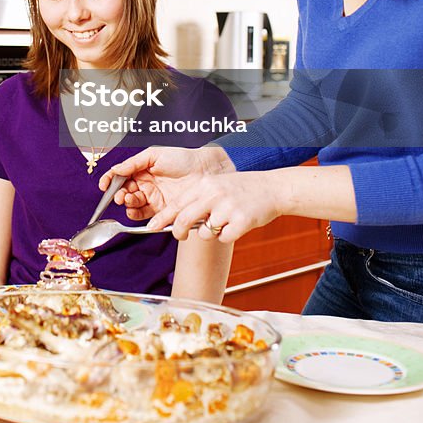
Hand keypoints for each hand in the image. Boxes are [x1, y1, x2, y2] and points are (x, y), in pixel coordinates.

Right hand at [98, 145, 232, 220]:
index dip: (110, 181)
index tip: (104, 186)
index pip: (120, 177)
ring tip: (130, 200)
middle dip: (119, 194)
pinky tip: (135, 211)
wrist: (204, 171)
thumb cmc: (182, 158)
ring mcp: (153, 198)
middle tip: (121, 195)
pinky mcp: (162, 210)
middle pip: (124, 192)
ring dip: (127, 204)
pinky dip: (136, 215)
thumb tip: (116, 170)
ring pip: (133, 205)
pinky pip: (145, 216)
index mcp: (142, 170)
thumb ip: (134, 162)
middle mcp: (146, 185)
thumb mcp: (155, 154)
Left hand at [149, 170, 282, 242]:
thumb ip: (199, 199)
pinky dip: (227, 236)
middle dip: (178, 232)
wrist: (272, 188)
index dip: (162, 217)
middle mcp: (214, 194)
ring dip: (210, 233)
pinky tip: (236, 224)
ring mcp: (228, 207)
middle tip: (180, 236)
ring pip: (204, 232)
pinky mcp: (242, 221)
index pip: (177, 203)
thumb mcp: (217, 185)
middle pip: (184, 219)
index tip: (151, 227)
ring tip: (223, 222)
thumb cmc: (243, 188)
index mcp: (206, 184)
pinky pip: (224, 238)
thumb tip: (177, 218)